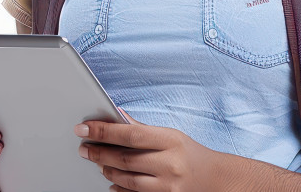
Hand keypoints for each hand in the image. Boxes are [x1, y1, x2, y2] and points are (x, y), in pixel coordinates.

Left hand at [75, 107, 240, 191]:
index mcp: (170, 141)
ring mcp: (168, 187)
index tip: (83, 128)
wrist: (217, 180)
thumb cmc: (191, 154)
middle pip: (125, 159)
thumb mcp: (171, 135)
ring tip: (97, 163)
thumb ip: (143, 129)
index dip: (103, 131)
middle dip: (99, 153)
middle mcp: (170, 165)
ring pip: (127, 181)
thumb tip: (116, 116)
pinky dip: (119, 190)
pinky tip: (111, 183)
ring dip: (107, 171)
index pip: (130, 134)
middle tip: (83, 148)